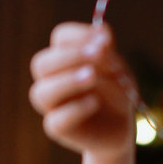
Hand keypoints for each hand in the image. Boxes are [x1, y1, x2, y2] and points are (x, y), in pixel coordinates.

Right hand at [28, 22, 136, 155]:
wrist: (121, 128)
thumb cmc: (116, 94)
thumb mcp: (118, 70)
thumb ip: (108, 53)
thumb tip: (102, 35)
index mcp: (65, 58)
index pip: (61, 38)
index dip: (79, 35)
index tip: (104, 40)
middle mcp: (52, 80)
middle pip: (41, 63)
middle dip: (70, 56)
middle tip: (97, 55)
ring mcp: (51, 106)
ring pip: (41, 93)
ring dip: (68, 81)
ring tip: (92, 76)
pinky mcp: (57, 128)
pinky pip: (56, 121)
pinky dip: (76, 109)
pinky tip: (95, 102)